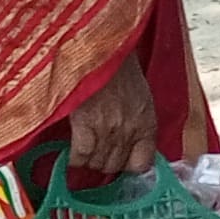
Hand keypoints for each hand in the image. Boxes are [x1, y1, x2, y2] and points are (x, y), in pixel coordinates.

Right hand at [60, 57, 157, 184]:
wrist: (103, 52)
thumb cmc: (121, 71)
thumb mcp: (141, 98)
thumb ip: (138, 123)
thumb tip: (129, 146)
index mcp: (147, 124)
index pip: (142, 164)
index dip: (129, 167)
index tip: (120, 164)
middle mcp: (129, 131)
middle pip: (115, 166)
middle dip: (105, 165)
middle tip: (96, 156)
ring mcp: (108, 129)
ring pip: (97, 163)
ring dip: (89, 161)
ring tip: (84, 152)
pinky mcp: (85, 124)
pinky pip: (80, 155)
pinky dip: (75, 159)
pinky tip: (72, 155)